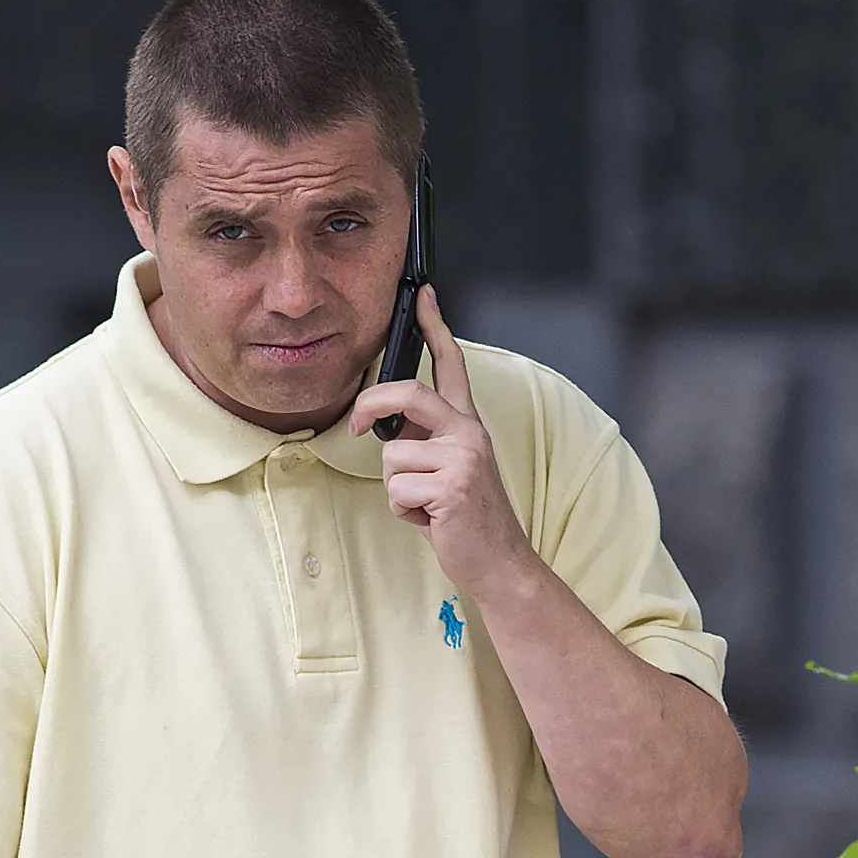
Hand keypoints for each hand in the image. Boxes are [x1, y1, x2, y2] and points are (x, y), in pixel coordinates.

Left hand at [350, 288, 539, 608]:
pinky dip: (404, 513)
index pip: (451, 365)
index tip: (422, 295)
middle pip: (408, 394)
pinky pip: (398, 491)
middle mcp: (469, 433)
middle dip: (371, 406)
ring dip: (398, 492)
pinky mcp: (452, 487)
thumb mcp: (448, 470)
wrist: (498, 562)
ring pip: (393, 459)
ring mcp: (464, 458)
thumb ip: (424, 442)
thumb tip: (384, 429)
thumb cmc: (466, 518)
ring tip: (425, 506)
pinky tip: (430, 521)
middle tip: (358, 424)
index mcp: (467, 424)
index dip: (436, 326)